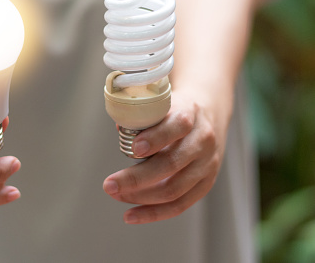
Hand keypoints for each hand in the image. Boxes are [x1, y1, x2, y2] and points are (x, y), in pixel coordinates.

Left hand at [103, 90, 225, 223]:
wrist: (208, 111)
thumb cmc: (175, 108)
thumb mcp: (161, 101)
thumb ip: (140, 115)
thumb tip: (120, 129)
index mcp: (190, 113)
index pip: (177, 126)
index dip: (155, 139)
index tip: (134, 148)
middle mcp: (203, 140)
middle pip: (171, 163)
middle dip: (136, 178)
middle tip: (109, 184)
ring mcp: (207, 164)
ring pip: (174, 188)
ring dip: (140, 196)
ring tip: (116, 195)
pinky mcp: (206, 183)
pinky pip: (180, 205)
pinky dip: (154, 213)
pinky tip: (131, 215)